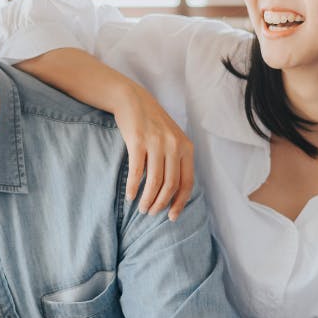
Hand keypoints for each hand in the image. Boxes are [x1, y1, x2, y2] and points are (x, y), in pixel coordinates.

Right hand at [113, 84, 194, 220]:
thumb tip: (176, 192)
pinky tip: (130, 195)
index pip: (187, 183)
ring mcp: (156, 143)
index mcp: (186, 147)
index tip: (171, 217)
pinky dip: (133, 187)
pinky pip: (136, 172)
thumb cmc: (153, 123)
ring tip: (141, 208)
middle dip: (161, 204)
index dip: (179, 203)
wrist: (133, 100)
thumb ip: (177, 160)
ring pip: (154, 182)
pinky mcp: (138, 141)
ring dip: (147, 199)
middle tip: (151, 213)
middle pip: (170, 185)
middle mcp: (174, 145)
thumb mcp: (172, 139)